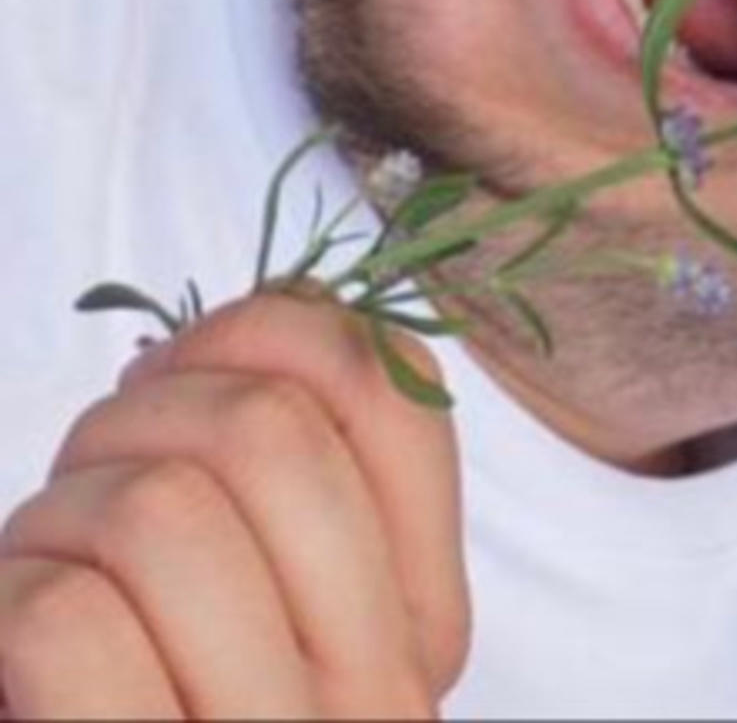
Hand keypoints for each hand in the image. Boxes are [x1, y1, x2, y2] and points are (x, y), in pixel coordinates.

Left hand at [0, 292, 471, 718]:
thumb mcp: (275, 628)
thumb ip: (301, 492)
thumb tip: (246, 325)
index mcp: (420, 634)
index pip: (393, 382)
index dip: (263, 330)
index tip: (181, 378)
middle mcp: (373, 699)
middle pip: (266, 427)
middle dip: (137, 415)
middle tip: (90, 475)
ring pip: (160, 510)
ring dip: (57, 516)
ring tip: (43, 573)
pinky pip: (64, 620)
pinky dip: (7, 597)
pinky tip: (10, 639)